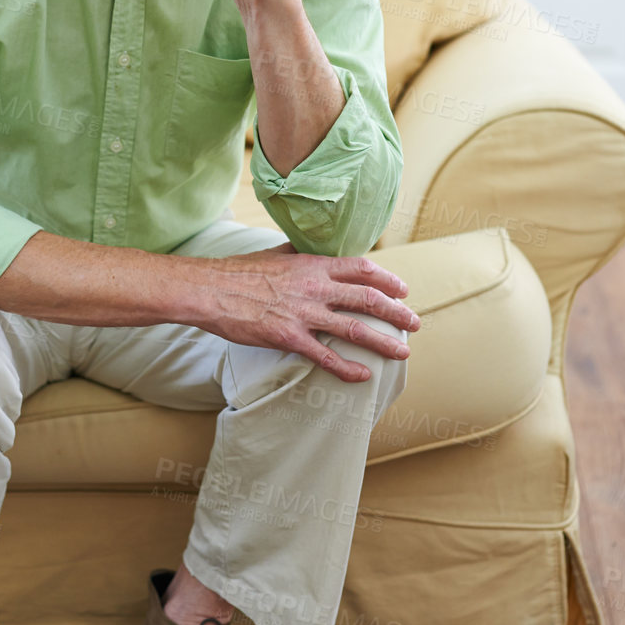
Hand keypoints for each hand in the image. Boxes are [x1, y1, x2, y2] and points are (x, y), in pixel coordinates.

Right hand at [192, 249, 419, 382]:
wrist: (210, 290)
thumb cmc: (239, 271)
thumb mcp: (275, 252)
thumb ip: (300, 252)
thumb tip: (311, 248)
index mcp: (313, 264)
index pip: (361, 268)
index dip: (387, 280)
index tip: (402, 289)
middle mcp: (315, 287)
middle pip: (368, 299)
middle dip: (397, 313)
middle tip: (414, 323)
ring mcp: (304, 313)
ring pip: (355, 329)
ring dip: (384, 342)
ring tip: (402, 352)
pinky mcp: (289, 337)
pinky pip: (325, 356)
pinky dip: (348, 368)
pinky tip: (363, 376)